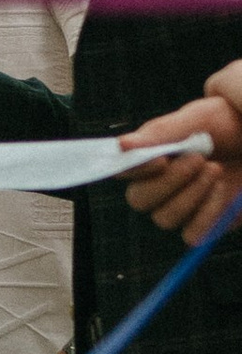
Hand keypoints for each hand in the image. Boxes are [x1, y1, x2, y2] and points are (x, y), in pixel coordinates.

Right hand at [121, 69, 241, 242]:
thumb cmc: (231, 123)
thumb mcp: (198, 119)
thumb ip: (160, 133)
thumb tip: (122, 145)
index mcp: (153, 156)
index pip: (124, 171)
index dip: (136, 169)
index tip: (161, 160)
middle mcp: (162, 184)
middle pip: (139, 200)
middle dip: (168, 183)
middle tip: (200, 160)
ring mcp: (183, 206)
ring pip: (164, 218)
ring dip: (191, 195)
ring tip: (217, 169)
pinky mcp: (205, 223)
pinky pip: (192, 233)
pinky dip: (208, 213)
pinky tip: (224, 190)